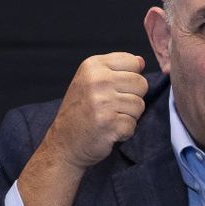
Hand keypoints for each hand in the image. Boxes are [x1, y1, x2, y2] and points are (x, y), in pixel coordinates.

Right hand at [45, 53, 147, 169]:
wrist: (63, 144)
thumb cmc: (81, 111)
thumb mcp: (92, 81)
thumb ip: (116, 70)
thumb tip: (141, 61)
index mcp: (93, 65)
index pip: (133, 62)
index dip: (130, 78)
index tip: (114, 88)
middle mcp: (97, 80)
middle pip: (141, 84)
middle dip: (132, 98)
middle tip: (111, 107)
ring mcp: (102, 101)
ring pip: (139, 105)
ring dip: (128, 116)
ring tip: (109, 118)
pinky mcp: (108, 123)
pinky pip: (133, 124)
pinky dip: (124, 131)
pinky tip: (108, 130)